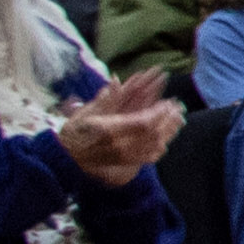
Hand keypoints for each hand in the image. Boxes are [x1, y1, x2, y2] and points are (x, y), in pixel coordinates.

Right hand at [57, 79, 178, 186]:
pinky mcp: (125, 164)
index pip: (143, 122)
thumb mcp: (84, 113)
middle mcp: (120, 146)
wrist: (64, 160)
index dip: (159, 112)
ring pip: (155, 146)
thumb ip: (104, 99)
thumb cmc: (72, 134)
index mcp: (110, 130)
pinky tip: (166, 139)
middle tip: (178, 107)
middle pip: (154, 134)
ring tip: (178, 119)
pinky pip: (149, 157)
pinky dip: (161, 147)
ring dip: (169, 131)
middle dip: (169, 119)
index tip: (168, 102)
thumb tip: (116, 80)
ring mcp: (124, 157)